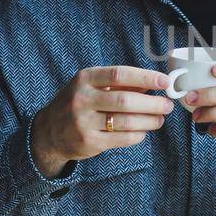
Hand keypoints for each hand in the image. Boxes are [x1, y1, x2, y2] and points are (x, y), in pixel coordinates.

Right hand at [31, 66, 172, 178]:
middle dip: (152, 103)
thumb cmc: (77, 104)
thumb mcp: (92, 87)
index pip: (119, 74)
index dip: (145, 78)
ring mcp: (84, 122)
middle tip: (167, 105)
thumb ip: (120, 84)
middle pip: (125, 100)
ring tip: (160, 119)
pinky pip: (122, 138)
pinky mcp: (89, 141)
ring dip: (149, 121)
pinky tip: (143, 131)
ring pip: (126, 121)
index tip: (164, 81)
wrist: (49, 132)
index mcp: (85, 79)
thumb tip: (153, 84)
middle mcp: (82, 99)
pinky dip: (138, 135)